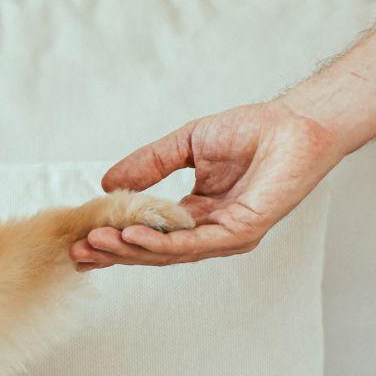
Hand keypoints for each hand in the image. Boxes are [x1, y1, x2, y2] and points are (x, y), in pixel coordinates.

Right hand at [70, 99, 344, 267]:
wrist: (296, 122)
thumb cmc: (251, 131)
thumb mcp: (185, 146)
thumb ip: (148, 166)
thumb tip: (107, 184)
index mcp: (196, 217)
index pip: (148, 236)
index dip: (115, 240)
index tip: (80, 240)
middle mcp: (209, 234)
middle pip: (152, 252)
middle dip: (114, 253)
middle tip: (79, 251)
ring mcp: (225, 237)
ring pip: (168, 253)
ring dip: (129, 250)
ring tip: (96, 243)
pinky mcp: (241, 231)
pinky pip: (193, 243)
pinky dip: (160, 241)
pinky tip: (132, 234)